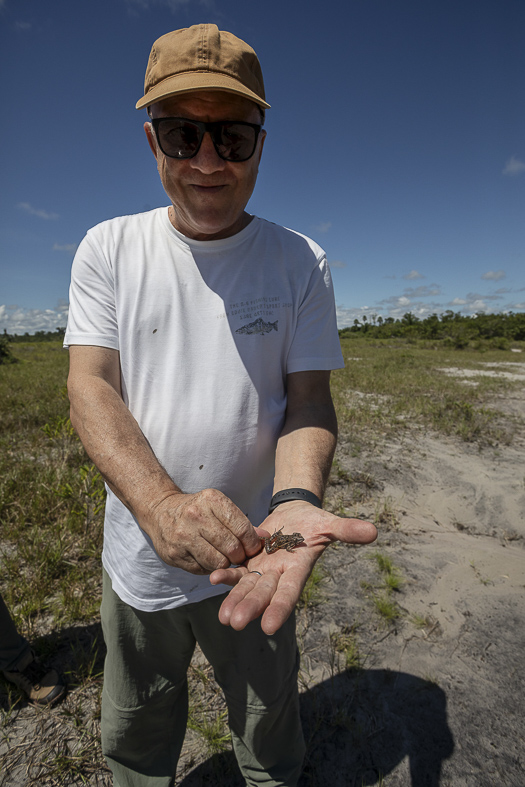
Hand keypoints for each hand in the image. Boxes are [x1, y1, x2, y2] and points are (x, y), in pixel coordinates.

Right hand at [146, 488, 261, 573]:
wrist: (160, 511)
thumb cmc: (197, 510)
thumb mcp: (218, 507)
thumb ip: (242, 523)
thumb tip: (265, 538)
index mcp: (211, 501)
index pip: (241, 528)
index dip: (252, 543)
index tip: (253, 548)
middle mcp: (196, 516)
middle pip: (231, 547)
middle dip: (240, 556)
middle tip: (239, 555)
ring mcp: (183, 536)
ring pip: (218, 562)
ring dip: (225, 563)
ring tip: (223, 556)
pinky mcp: (175, 554)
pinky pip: (203, 569)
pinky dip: (209, 567)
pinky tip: (206, 557)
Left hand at [210, 501, 376, 634]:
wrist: (296, 514)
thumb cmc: (315, 522)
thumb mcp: (331, 524)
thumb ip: (347, 530)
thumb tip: (374, 531)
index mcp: (298, 570)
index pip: (289, 592)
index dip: (279, 608)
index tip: (269, 626)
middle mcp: (279, 574)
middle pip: (263, 594)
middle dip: (250, 607)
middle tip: (234, 623)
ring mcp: (262, 569)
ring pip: (247, 587)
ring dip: (234, 600)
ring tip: (223, 617)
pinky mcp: (249, 560)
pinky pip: (236, 571)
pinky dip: (226, 576)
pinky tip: (212, 579)